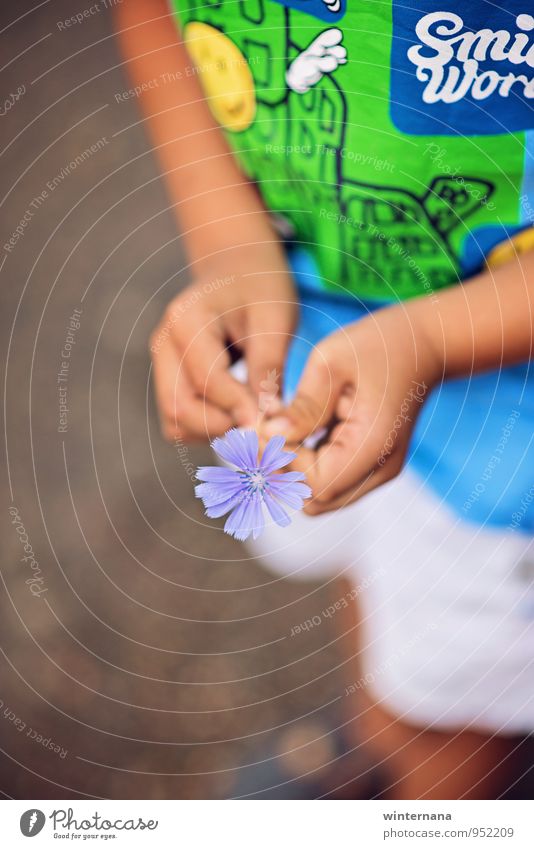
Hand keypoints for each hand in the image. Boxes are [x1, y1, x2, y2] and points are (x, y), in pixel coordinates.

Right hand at [150, 249, 297, 440]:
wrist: (237, 269)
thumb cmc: (260, 288)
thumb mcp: (275, 318)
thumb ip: (268, 367)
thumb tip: (267, 419)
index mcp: (187, 320)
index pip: (207, 379)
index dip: (239, 408)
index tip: (269, 423)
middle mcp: (164, 344)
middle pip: (179, 407)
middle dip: (223, 425)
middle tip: (261, 424)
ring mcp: (161, 364)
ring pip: (175, 421)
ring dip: (214, 432)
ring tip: (250, 417)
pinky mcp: (167, 380)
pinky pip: (178, 422)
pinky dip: (206, 429)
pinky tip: (236, 414)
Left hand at [260, 301, 442, 513]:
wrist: (421, 345)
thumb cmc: (377, 345)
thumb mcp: (331, 362)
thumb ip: (303, 405)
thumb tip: (269, 435)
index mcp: (373, 444)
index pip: (316, 483)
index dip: (282, 463)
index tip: (263, 429)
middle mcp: (380, 468)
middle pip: (317, 500)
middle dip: (282, 471)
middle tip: (263, 432)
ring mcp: (378, 470)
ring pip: (320, 497)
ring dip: (292, 471)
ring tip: (275, 431)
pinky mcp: (371, 465)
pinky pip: (329, 481)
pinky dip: (305, 465)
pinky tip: (293, 433)